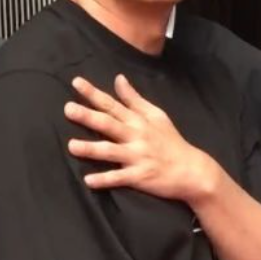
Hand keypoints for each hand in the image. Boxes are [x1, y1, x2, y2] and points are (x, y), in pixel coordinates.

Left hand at [64, 74, 218, 202]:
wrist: (192, 169)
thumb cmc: (171, 141)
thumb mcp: (156, 115)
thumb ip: (134, 98)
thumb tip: (118, 79)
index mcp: (139, 120)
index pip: (113, 104)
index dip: (94, 93)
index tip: (76, 82)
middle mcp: (137, 136)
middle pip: (109, 124)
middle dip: (89, 116)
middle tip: (68, 109)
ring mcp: (138, 157)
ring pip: (110, 151)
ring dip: (91, 148)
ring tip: (71, 146)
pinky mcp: (140, 176)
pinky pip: (120, 178)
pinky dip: (105, 179)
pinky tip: (89, 180)